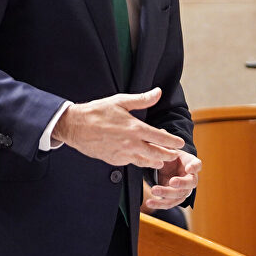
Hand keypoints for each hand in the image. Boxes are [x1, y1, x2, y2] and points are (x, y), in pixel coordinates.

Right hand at [52, 88, 184, 168]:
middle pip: (157, 154)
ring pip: (145, 162)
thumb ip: (142, 99)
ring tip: (161, 160)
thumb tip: (158, 92)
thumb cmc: (97, 111)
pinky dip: (139, 161)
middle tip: (174, 155)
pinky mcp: (114, 160)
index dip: (173, 141)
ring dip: (155, 161)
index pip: (160, 137)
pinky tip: (141, 158)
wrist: (75, 126)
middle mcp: (131, 144)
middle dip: (168, 155)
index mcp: (135, 128)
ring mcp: (122, 154)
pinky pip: (131, 163)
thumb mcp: (120, 101)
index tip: (180, 143)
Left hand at [143, 149, 200, 210]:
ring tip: (154, 190)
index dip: (194, 167)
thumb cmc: (172, 157)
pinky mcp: (175, 198)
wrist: (170, 167)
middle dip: (181, 183)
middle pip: (190, 183)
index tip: (189, 168)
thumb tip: (162, 132)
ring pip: (179, 195)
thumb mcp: (170, 148)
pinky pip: (169, 203)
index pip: (197, 165)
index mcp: (191, 163)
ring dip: (167, 194)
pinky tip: (149, 202)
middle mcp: (191, 178)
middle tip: (172, 182)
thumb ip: (167, 144)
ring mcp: (184, 190)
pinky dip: (159, 203)